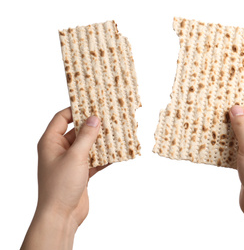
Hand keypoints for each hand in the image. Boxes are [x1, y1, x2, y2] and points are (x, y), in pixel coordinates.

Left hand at [22, 107, 107, 249]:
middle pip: (78, 131)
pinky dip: (104, 157)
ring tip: (117, 132)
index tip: (92, 103)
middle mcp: (59, 149)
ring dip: (101, 141)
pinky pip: (94, 159)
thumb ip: (86, 136)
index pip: (62, 118)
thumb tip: (94, 118)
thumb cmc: (61, 185)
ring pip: (88, 145)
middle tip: (109, 116)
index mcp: (50, 142)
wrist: (62, 215)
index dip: (76, 109)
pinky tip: (117, 153)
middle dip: (93, 125)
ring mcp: (71, 161)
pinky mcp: (81, 172)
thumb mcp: (75, 156)